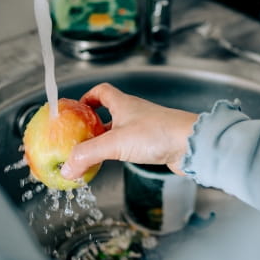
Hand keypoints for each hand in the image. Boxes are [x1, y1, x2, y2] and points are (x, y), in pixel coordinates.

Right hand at [60, 83, 197, 178]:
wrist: (192, 145)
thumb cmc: (158, 134)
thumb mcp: (115, 143)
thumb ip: (88, 155)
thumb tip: (67, 168)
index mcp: (123, 104)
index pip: (101, 91)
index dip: (87, 98)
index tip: (77, 109)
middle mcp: (134, 113)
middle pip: (109, 113)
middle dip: (93, 124)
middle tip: (80, 137)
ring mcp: (145, 128)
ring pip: (120, 130)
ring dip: (106, 140)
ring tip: (93, 153)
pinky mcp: (154, 143)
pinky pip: (132, 144)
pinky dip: (120, 151)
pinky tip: (116, 161)